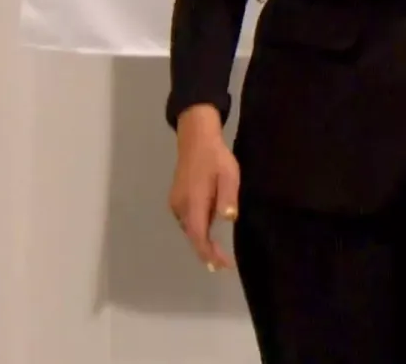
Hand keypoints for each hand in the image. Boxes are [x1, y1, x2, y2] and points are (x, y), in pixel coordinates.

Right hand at [166, 105, 240, 271]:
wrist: (195, 140)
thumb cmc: (216, 158)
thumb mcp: (228, 175)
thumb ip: (227, 197)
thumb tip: (228, 218)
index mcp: (193, 203)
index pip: (199, 236)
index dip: (208, 253)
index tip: (220, 266)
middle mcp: (180, 207)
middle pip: (193, 236)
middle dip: (206, 251)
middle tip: (223, 263)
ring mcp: (176, 203)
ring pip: (189, 228)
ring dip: (201, 241)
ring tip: (217, 252)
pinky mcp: (176, 198)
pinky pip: (187, 220)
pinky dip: (197, 229)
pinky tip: (208, 231)